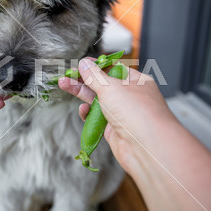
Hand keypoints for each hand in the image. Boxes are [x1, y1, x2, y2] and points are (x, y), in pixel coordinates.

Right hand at [59, 58, 175, 171]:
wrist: (147, 147)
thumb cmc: (137, 112)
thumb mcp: (111, 87)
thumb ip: (95, 76)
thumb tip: (85, 64)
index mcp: (136, 81)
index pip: (114, 69)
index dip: (97, 66)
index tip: (81, 63)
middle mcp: (130, 97)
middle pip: (103, 84)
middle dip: (84, 79)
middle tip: (67, 74)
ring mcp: (122, 114)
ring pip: (98, 100)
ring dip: (81, 93)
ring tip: (64, 84)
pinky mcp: (114, 129)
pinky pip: (97, 118)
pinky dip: (88, 114)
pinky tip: (82, 110)